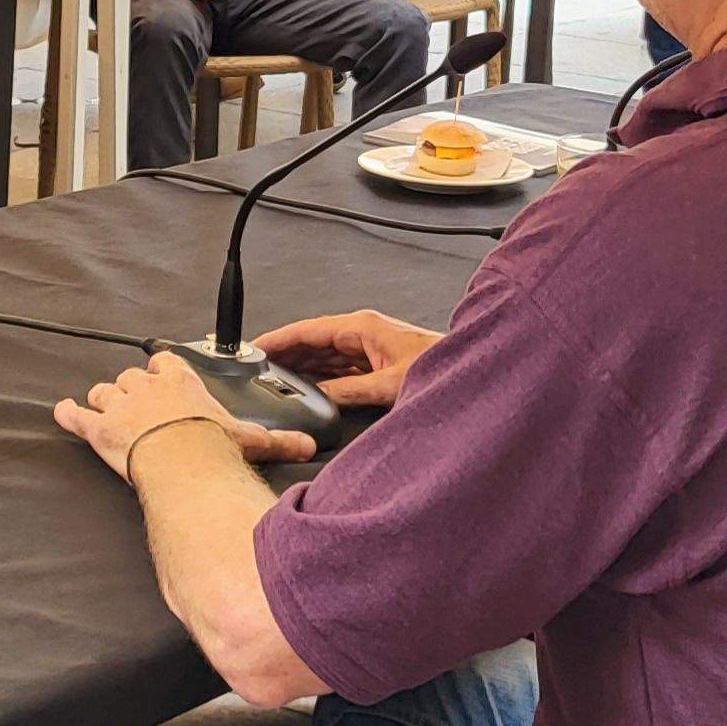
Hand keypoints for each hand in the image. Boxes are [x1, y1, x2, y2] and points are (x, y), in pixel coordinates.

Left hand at [56, 351, 319, 479]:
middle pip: (131, 377)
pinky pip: (75, 415)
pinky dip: (66, 413)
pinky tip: (61, 411)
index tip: (163, 374)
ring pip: (104, 392)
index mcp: (180, 382)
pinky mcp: (97, 429)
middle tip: (137, 404)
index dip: (162, 369)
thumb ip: (278, 440)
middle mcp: (146, 387)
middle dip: (131, 388)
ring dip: (104, 400)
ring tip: (107, 409)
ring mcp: (119, 406)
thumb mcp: (249, 440)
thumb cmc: (211, 447)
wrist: (181, 462)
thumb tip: (309, 445)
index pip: (166, 362)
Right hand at [256, 308, 441, 409]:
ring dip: (303, 365)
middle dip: (286, 353)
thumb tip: (319, 398)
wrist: (471, 376)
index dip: (279, 338)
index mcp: (362, 327)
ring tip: (276, 378)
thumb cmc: (439, 369)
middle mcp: (363, 332)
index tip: (255, 347)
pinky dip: (322, 376)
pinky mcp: (377, 362)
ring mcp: (370, 347)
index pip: (309, 329)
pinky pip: (339, 366)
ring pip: (325, 354)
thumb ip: (349, 391)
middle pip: (313, 341)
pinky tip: (310, 387)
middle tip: (256, 367)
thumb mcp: (388, 385)